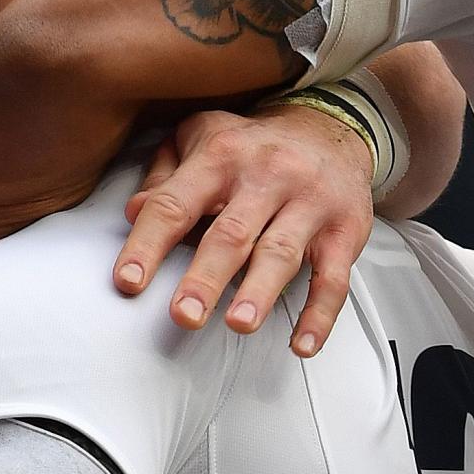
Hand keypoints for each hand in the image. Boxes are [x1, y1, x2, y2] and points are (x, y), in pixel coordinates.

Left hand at [113, 102, 372, 357]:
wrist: (331, 127)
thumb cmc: (251, 146)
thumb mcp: (200, 139)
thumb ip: (164, 176)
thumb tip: (132, 212)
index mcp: (220, 155)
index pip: (176, 203)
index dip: (149, 243)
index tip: (128, 281)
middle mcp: (267, 175)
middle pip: (232, 232)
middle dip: (206, 277)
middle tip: (184, 315)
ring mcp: (310, 202)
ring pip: (282, 253)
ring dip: (259, 292)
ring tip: (239, 324)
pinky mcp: (345, 230)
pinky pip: (334, 278)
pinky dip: (320, 315)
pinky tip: (301, 346)